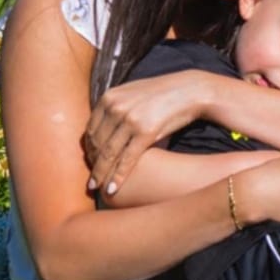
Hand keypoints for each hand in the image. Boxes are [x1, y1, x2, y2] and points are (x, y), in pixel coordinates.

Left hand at [84, 71, 209, 194]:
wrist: (190, 90)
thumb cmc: (162, 93)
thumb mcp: (132, 93)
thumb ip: (115, 106)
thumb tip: (102, 124)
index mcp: (109, 97)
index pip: (91, 129)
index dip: (89, 149)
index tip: (90, 162)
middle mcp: (116, 107)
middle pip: (96, 143)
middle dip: (93, 163)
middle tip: (91, 180)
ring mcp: (130, 119)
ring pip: (108, 154)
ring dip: (100, 174)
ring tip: (96, 188)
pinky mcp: (146, 132)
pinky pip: (126, 160)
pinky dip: (117, 177)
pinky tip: (111, 189)